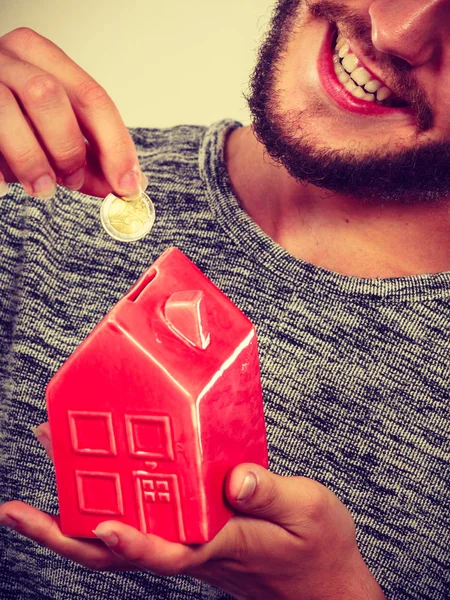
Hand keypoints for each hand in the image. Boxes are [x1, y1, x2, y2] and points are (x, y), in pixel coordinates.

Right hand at [0, 27, 146, 198]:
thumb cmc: (13, 124)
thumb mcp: (55, 137)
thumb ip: (90, 159)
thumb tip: (128, 185)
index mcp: (43, 58)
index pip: (92, 97)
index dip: (115, 145)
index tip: (128, 183)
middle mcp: (10, 58)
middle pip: (50, 96)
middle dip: (69, 149)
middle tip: (72, 181)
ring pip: (9, 112)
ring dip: (34, 162)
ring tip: (42, 189)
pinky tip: (5, 188)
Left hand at [0, 424, 384, 599]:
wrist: (321, 583)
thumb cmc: (317, 547)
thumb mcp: (308, 510)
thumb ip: (270, 493)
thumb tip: (233, 479)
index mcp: (223, 544)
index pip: (169, 550)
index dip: (134, 541)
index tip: (102, 523)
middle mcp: (194, 549)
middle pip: (119, 554)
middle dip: (64, 535)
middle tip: (18, 510)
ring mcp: (188, 545)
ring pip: (122, 540)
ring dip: (76, 516)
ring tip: (43, 482)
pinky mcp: (191, 536)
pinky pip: (142, 525)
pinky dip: (111, 505)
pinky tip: (100, 483)